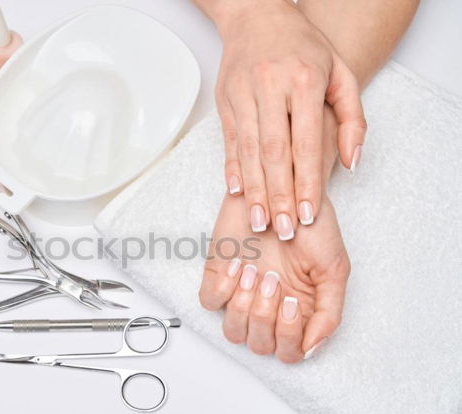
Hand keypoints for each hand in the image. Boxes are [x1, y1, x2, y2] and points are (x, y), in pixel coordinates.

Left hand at [198, 193, 349, 361]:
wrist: (285, 190)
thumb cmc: (311, 226)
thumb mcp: (334, 268)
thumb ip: (329, 313)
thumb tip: (311, 349)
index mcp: (298, 313)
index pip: (289, 353)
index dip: (288, 337)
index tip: (291, 301)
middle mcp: (268, 308)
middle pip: (260, 346)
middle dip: (264, 317)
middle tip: (273, 280)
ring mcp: (241, 294)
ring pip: (233, 332)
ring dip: (244, 307)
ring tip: (255, 273)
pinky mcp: (218, 276)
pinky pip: (210, 302)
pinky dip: (223, 289)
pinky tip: (238, 264)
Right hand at [209, 0, 365, 237]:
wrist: (257, 15)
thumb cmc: (303, 47)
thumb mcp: (341, 73)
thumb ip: (351, 119)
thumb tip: (352, 162)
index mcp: (304, 81)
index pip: (306, 143)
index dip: (307, 182)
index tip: (308, 214)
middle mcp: (270, 88)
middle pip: (274, 153)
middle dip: (278, 195)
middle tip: (282, 229)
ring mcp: (243, 95)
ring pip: (247, 151)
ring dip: (253, 190)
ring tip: (258, 221)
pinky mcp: (224, 101)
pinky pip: (228, 141)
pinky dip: (232, 168)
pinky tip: (237, 192)